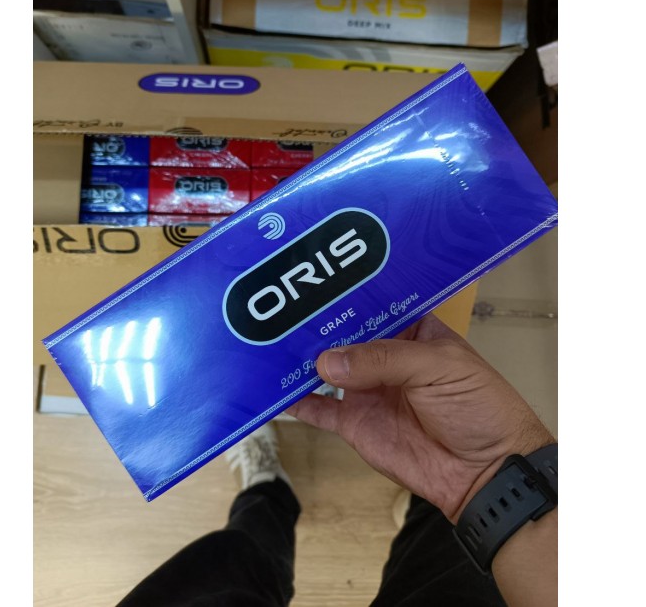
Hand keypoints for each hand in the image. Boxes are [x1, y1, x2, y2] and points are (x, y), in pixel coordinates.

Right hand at [288, 313, 553, 522]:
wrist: (484, 473)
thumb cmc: (476, 405)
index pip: (374, 304)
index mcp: (411, 331)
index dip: (348, 294)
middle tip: (278, 309)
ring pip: (325, 368)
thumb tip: (326, 362)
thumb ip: (383, 359)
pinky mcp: (353, 422)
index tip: (312, 279)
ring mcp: (365, 389)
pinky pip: (318, 409)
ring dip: (300, 358)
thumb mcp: (437, 366)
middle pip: (343, 335)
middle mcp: (384, 356)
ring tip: (267, 342)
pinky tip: (271, 389)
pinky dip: (295, 401)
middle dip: (316, 324)